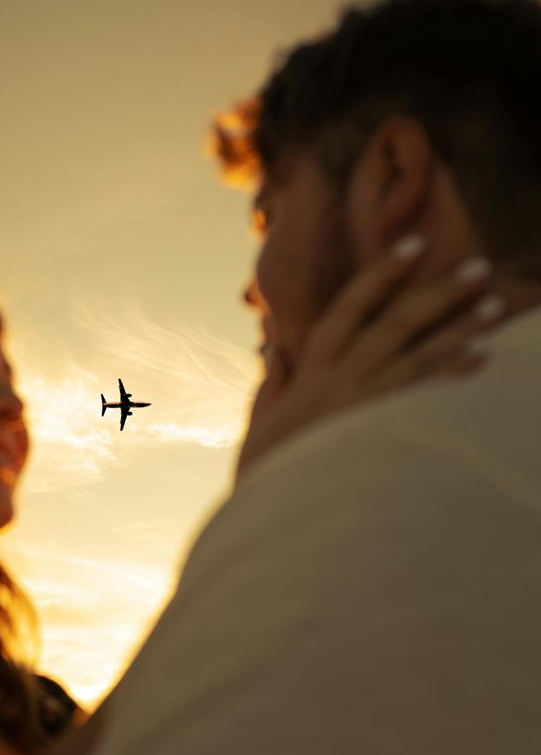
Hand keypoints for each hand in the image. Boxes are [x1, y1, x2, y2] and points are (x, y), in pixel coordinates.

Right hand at [235, 237, 503, 482]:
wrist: (269, 508)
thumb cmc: (265, 467)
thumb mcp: (260, 418)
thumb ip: (272, 379)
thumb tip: (273, 344)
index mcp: (312, 371)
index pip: (349, 307)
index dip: (382, 274)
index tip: (415, 246)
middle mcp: (340, 380)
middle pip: (395, 323)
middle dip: (439, 292)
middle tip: (479, 268)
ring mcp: (362, 406)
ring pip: (416, 355)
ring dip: (458, 327)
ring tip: (493, 305)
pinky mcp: (378, 433)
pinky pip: (423, 396)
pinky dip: (452, 373)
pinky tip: (482, 355)